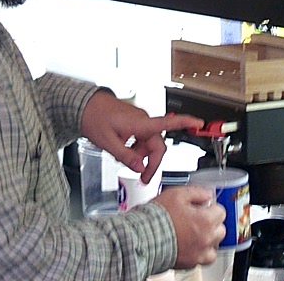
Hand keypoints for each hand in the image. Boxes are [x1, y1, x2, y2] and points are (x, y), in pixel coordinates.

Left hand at [80, 90, 203, 182]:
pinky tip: (123, 151)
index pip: (168, 123)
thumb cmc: (94, 117)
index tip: (199, 122)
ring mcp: (138, 122)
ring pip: (148, 144)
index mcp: (140, 123)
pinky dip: (135, 148)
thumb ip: (126, 156)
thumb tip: (140, 167)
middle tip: (143, 177)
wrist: (84, 105)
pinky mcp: (133, 123)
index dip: (186, 122)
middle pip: (157, 145)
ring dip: (140, 155)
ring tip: (125, 160)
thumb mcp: (108, 142)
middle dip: (150, 162)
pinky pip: (141, 139)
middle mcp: (143, 121)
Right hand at [151, 185, 226, 269]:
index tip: (203, 206)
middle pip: (220, 228)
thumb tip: (208, 194)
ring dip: (209, 238)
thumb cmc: (158, 217)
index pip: (220, 211)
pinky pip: (205, 258)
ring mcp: (200, 252)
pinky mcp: (192, 262)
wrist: (144, 237)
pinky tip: (193, 244)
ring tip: (196, 232)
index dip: (211, 206)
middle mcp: (207, 238)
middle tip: (198, 217)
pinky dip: (202, 252)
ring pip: (215, 244)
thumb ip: (196, 192)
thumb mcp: (176, 194)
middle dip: (212, 222)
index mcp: (205, 220)